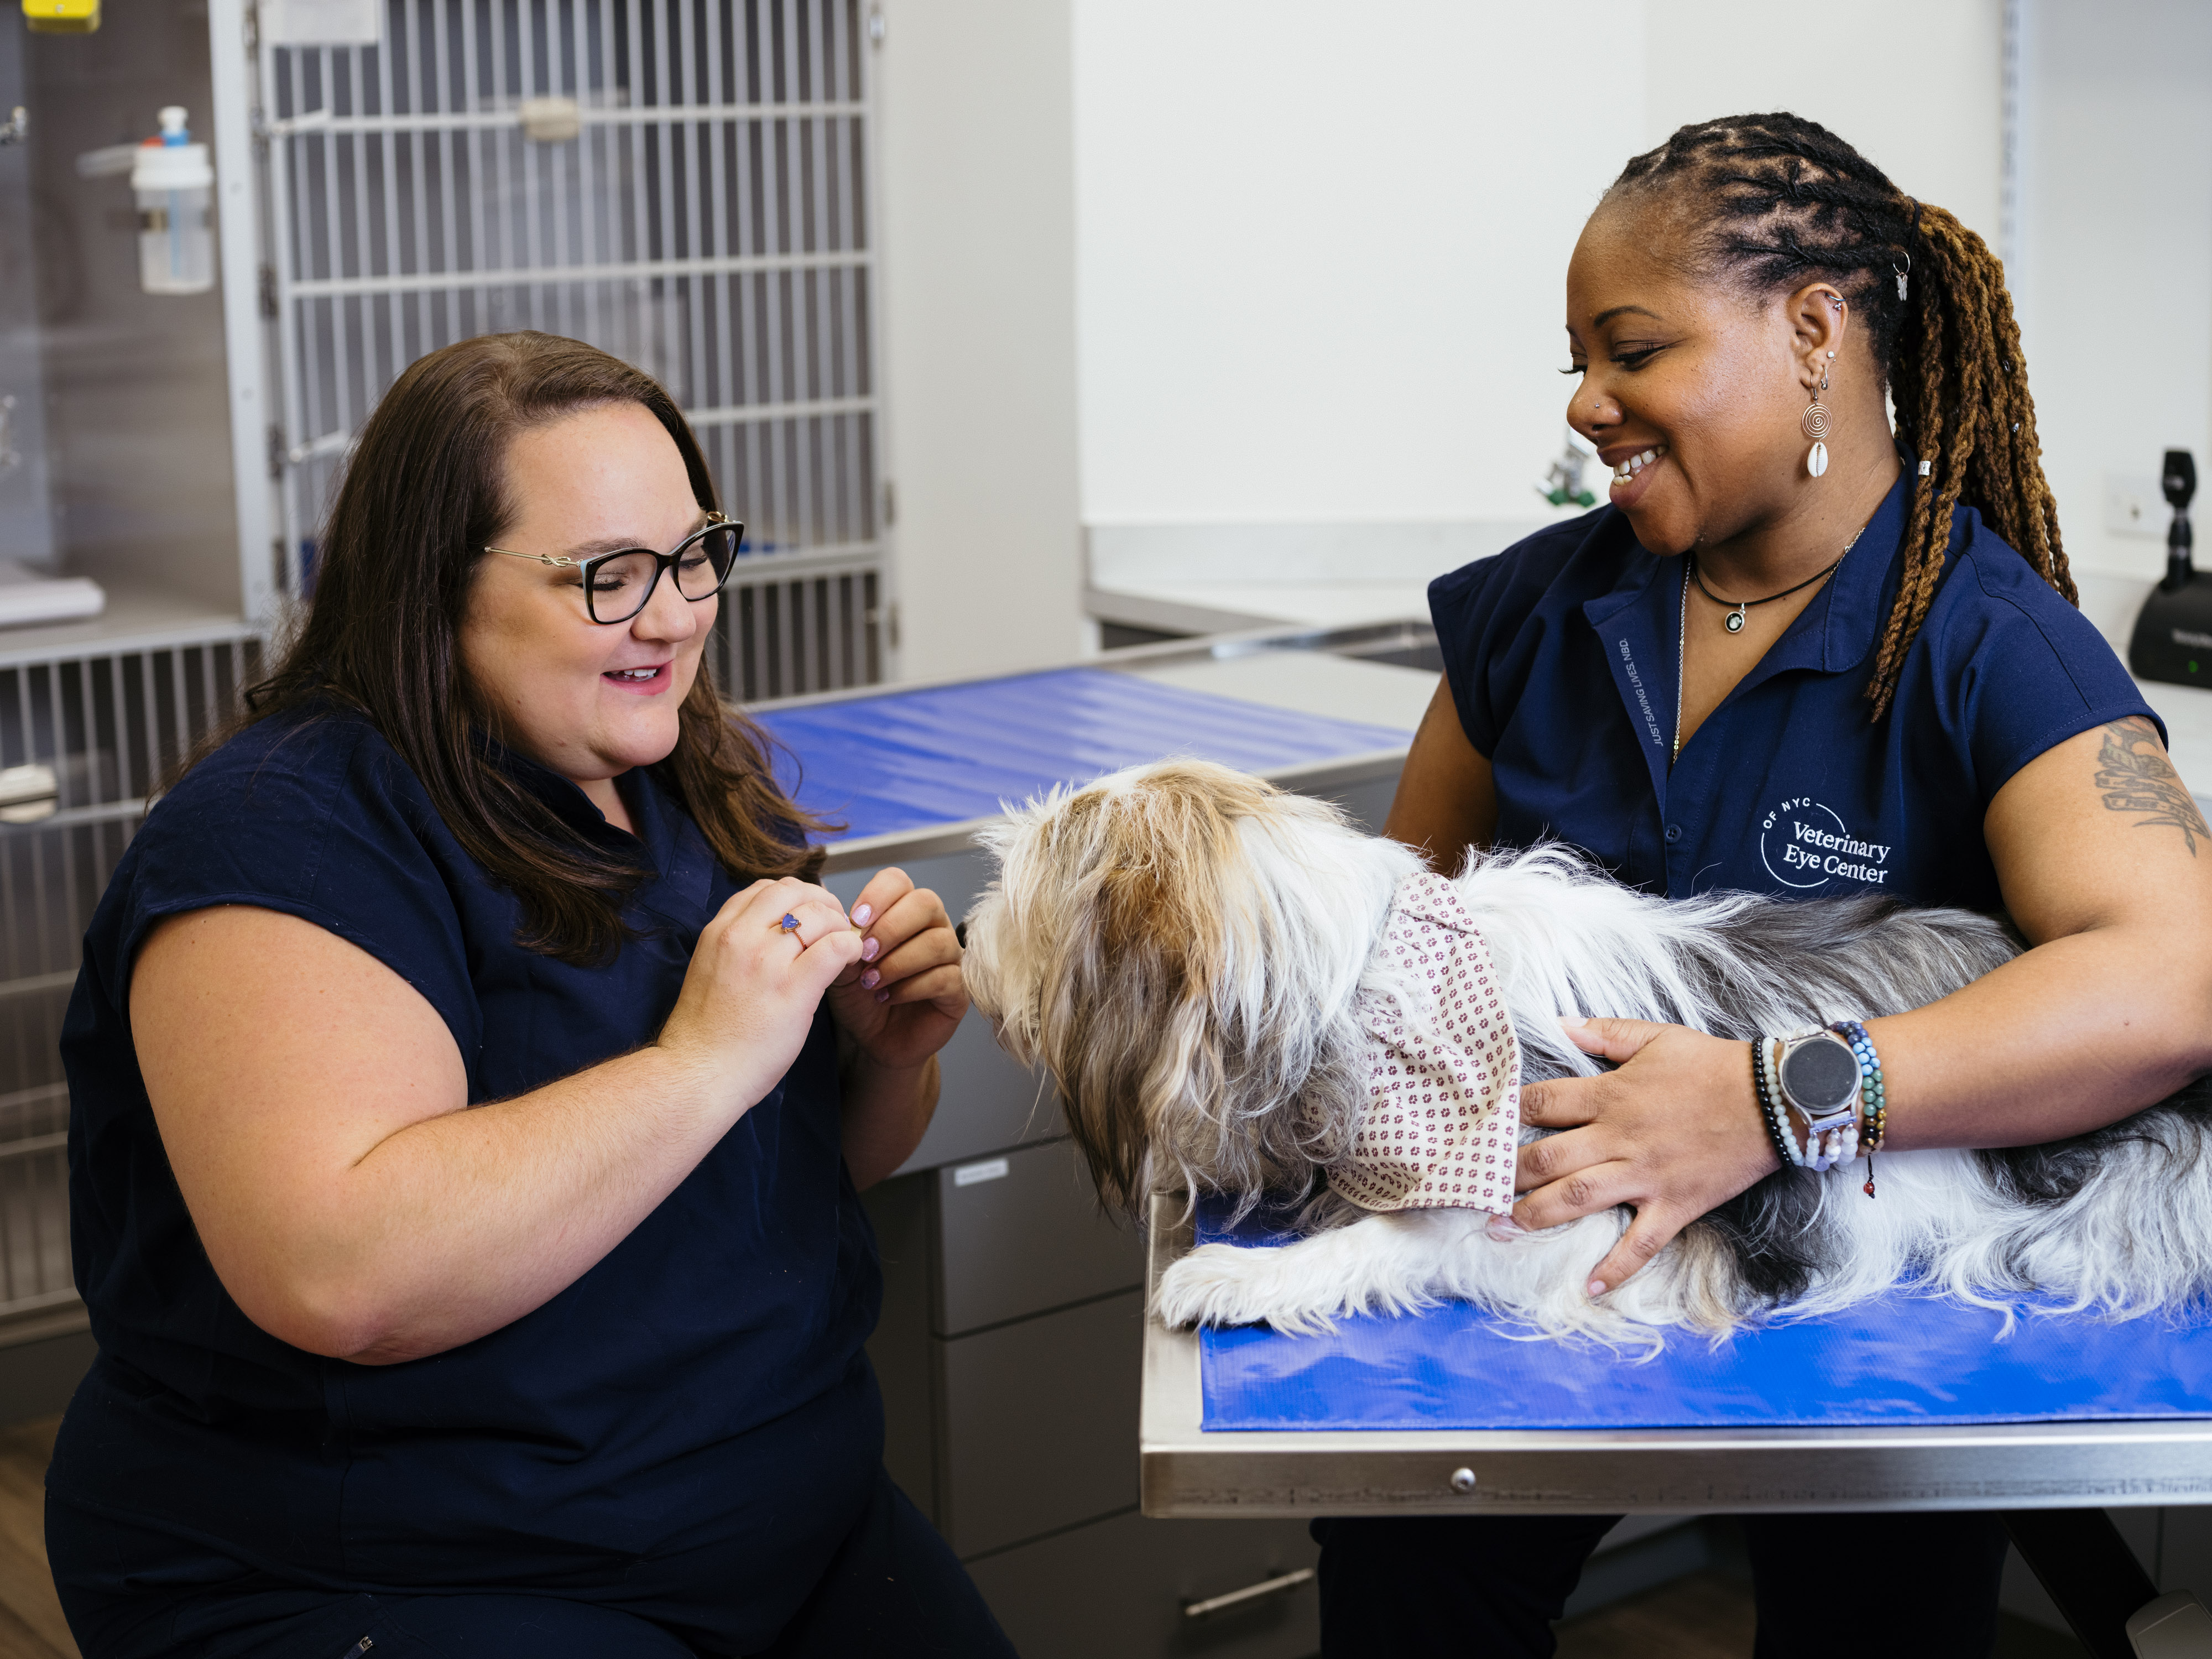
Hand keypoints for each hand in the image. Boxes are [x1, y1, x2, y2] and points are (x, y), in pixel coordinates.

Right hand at [656, 877, 864, 1112]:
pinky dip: (850, 947)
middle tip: (835, 925)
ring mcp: (767, 961)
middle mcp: (741, 937)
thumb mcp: (710, 970)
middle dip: (822, 902)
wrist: (697, 1075)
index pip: (766, 888)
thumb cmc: (707, 1035)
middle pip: (795, 891)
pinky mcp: (793, 989)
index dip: (797, 896)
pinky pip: (835, 947)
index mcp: (719, 932)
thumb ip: (737, 945)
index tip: (810, 915)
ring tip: (845, 946)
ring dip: (840, 925)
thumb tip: (776, 932)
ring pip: (818, 914)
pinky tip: (851, 961)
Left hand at [826, 867, 967, 1071]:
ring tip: (871, 981)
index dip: (878, 895)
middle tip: (864, 952)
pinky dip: (911, 987)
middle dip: (891, 926)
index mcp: (902, 911)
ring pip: (938, 942)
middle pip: (927, 902)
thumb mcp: (840, 967)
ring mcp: (950, 958)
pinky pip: (945, 977)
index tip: (854, 920)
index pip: (899, 881)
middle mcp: (932, 927)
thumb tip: (841, 927)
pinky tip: (889, 997)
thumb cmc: (860, 997)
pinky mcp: (959, 990)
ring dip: (898, 961)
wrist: (870, 1040)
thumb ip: (840, 943)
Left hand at [1511, 1018, 1778, 1297]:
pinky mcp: (1675, 1205)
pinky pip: (1641, 1242)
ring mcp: (1646, 1175)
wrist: (1774, 1099)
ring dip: (1538, 1215)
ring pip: (1581, 1198)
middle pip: (1550, 1157)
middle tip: (1477, 1191)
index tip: (1483, 1128)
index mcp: (1611, 1095)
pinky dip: (1617, 1267)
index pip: (1544, 1104)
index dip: (1509, 1115)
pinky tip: (1590, 1287)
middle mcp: (1620, 1138)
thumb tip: (1560, 1023)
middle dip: (1509, 1175)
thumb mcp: (1656, 1037)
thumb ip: (1604, 1033)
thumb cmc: (1712, 1065)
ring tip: (1504, 1229)